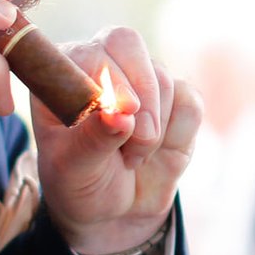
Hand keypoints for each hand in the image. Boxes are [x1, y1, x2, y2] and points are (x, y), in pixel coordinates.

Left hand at [31, 26, 199, 254]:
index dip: (111, 79)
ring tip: (131, 157)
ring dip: (153, 130)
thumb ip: (92, 140)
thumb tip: (120, 115)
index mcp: (64, 72)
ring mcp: (143, 78)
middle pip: (129, 45)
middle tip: (135, 142)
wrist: (113, 209)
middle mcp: (102, 63)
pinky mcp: (177, 98)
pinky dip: (178, 134)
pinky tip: (155, 151)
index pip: (91, 51)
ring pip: (163, 79)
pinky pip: (190, 102)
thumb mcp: (73, 169)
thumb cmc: (80, 182)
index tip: (122, 114)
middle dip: (139, 99)